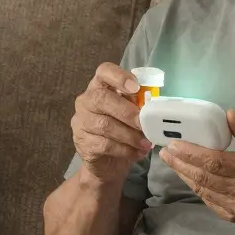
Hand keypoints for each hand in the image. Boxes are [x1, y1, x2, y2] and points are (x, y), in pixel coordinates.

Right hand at [71, 62, 153, 180]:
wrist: (107, 164)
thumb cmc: (122, 132)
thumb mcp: (131, 115)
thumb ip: (138, 106)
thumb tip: (154, 106)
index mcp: (99, 87)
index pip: (103, 71)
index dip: (119, 76)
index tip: (135, 87)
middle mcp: (86, 101)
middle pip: (101, 98)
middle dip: (127, 111)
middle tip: (144, 123)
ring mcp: (81, 122)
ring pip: (104, 125)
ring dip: (129, 135)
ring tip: (146, 143)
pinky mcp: (82, 143)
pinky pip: (105, 145)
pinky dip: (125, 149)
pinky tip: (137, 152)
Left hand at [158, 110, 234, 227]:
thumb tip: (227, 115)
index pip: (214, 161)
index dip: (191, 153)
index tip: (174, 144)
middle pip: (203, 176)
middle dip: (180, 163)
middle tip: (165, 151)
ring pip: (202, 189)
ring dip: (184, 175)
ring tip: (171, 161)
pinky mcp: (232, 216)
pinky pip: (208, 200)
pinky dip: (196, 187)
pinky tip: (187, 175)